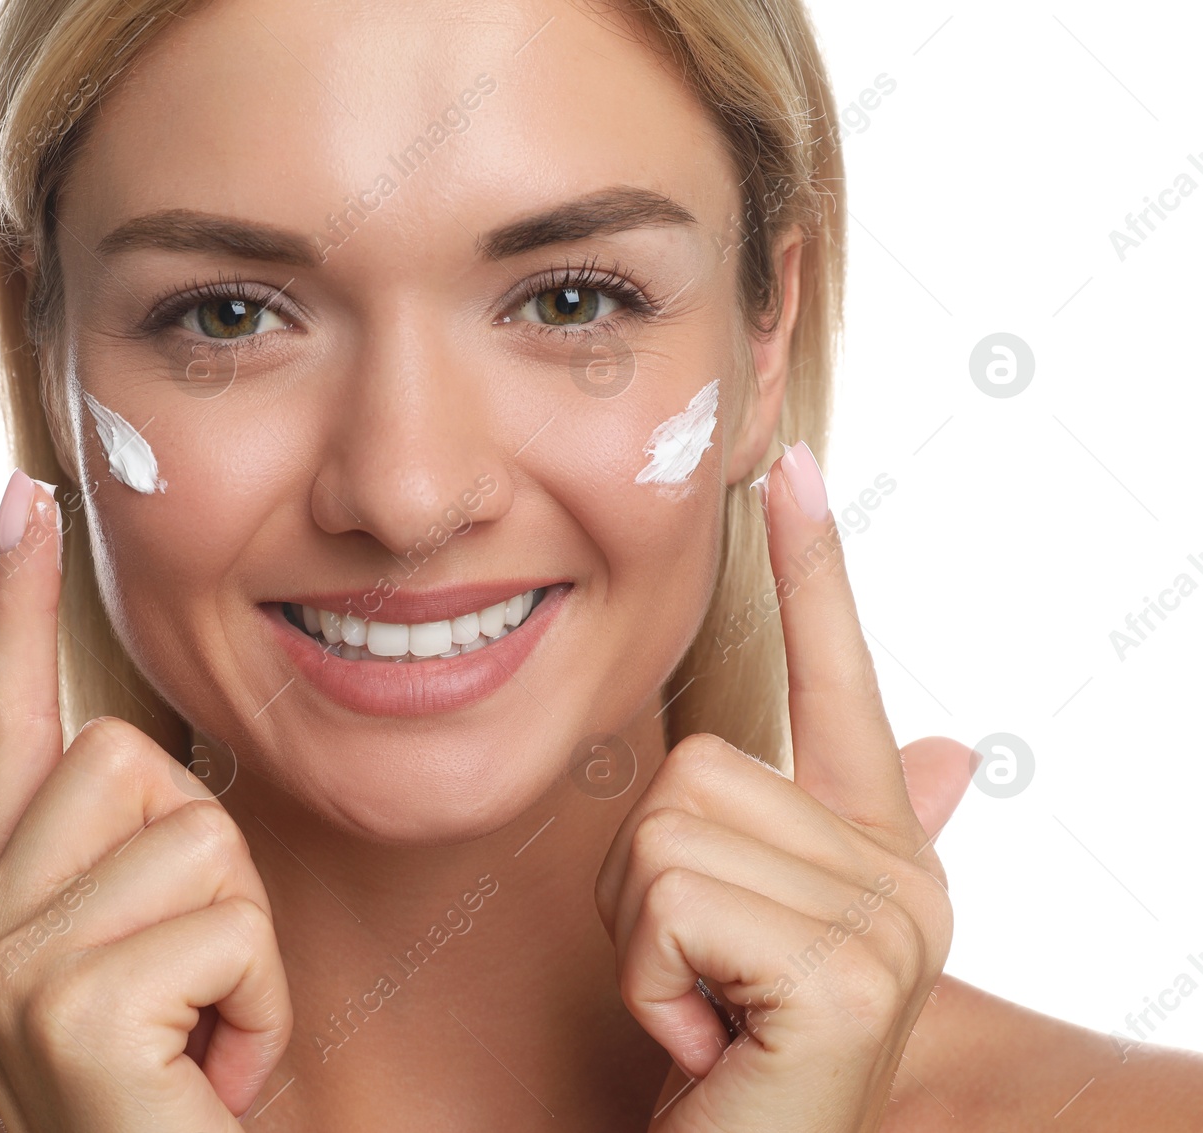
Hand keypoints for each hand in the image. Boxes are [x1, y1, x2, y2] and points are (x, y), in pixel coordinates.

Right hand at [0, 469, 291, 1131]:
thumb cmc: (154, 1093)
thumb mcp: (107, 970)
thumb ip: (40, 863)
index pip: (4, 717)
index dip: (12, 603)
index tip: (27, 496)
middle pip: (138, 760)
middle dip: (211, 865)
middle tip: (195, 979)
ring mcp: (6, 963)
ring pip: (199, 836)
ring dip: (244, 946)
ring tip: (204, 1035)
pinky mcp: (68, 1003)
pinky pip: (231, 924)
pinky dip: (261, 1007)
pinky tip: (212, 1072)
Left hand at [596, 443, 968, 1131]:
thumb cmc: (738, 1054)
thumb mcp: (766, 934)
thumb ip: (851, 828)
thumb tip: (958, 749)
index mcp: (877, 848)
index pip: (845, 680)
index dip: (819, 570)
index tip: (793, 467)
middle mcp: (900, 874)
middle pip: (690, 772)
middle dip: (648, 889)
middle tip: (695, 977)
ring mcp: (885, 923)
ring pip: (666, 832)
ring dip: (642, 937)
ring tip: (699, 1007)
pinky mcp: (843, 973)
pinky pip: (669, 901)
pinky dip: (648, 981)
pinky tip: (704, 1040)